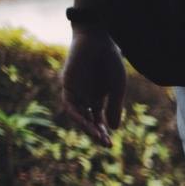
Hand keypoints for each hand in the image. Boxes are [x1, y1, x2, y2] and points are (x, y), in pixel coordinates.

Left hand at [61, 26, 125, 146]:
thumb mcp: (116, 88)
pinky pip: (69, 104)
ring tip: (96, 135)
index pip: (98, 121)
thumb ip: (114, 107)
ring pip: (78, 115)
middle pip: (87, 121)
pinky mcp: (67, 84)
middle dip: (95, 133)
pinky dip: (76, 114)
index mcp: (98, 98)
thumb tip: (114, 128)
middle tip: (104, 143)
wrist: (99, 40)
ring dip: (86, 126)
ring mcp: (76, 91)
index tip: (109, 144)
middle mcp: (85, 97)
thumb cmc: (110, 61)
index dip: (103, 133)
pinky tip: (85, 122)